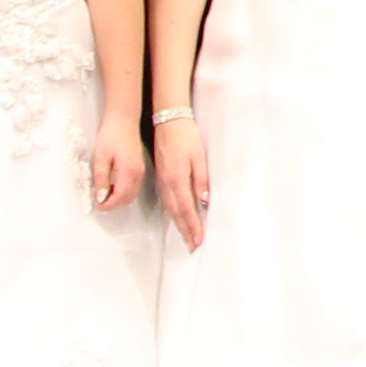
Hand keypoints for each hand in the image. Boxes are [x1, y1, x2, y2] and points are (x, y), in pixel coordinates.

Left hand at [85, 114, 143, 212]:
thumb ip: (101, 179)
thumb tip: (100, 197)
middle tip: (100, 202)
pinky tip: (114, 186)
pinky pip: (134, 186)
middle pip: (128, 198)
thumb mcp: (100, 157)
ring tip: (105, 194)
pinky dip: (125, 192)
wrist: (123, 119)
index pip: (120, 197)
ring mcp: (140, 170)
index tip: (97, 205)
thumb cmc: (112, 134)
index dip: (108, 205)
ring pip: (132, 194)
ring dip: (119, 198)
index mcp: (128, 171)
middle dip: (114, 204)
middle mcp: (137, 173)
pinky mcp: (139, 167)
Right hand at [154, 115, 212, 246]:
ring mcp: (163, 179)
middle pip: (176, 212)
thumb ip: (200, 180)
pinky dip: (172, 212)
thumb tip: (203, 201)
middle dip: (185, 230)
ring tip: (185, 236)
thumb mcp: (199, 157)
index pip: (186, 209)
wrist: (168, 121)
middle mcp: (167, 182)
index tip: (198, 240)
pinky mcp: (162, 175)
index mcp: (177, 178)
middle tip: (192, 246)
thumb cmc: (187, 136)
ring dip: (178, 223)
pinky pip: (167, 199)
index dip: (192, 226)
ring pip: (170, 207)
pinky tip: (177, 216)